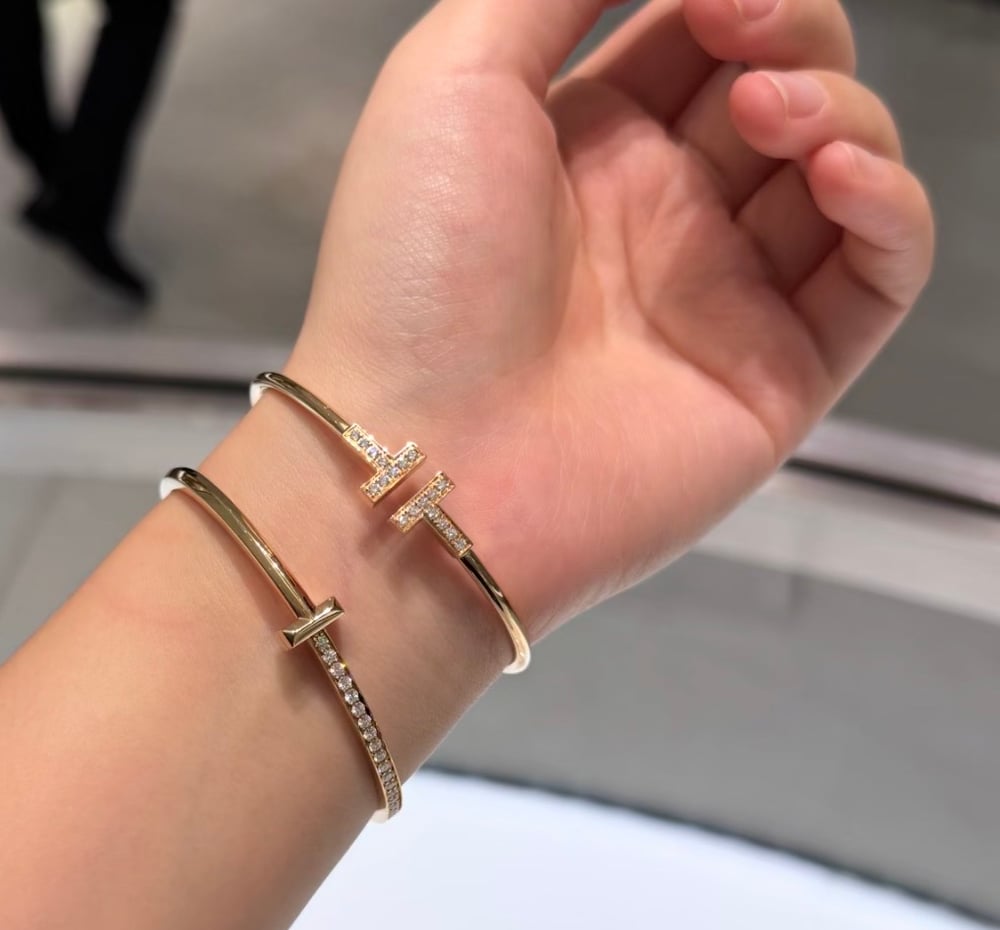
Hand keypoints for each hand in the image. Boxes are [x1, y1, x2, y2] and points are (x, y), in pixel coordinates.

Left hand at [289, 0, 932, 636]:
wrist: (431, 458)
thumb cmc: (417, 270)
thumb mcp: (453, 82)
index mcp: (589, 144)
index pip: (699, 33)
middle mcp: (662, 216)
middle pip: (781, 88)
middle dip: (789, 34)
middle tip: (746, 34)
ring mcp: (726, 296)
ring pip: (840, 172)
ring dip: (839, 111)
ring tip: (774, 115)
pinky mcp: (779, 374)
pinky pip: (878, 277)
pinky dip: (891, 210)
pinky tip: (841, 175)